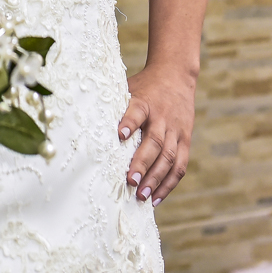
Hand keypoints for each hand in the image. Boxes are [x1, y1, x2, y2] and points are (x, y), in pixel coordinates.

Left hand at [118, 65, 196, 207]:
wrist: (176, 75)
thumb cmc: (143, 87)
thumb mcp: (128, 88)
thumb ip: (115, 107)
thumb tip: (86, 123)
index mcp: (144, 102)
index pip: (136, 111)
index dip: (128, 123)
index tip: (119, 135)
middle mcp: (162, 117)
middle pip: (154, 142)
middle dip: (142, 164)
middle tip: (131, 182)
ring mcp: (176, 130)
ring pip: (169, 157)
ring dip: (156, 179)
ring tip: (142, 197)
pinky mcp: (185, 139)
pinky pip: (180, 165)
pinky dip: (169, 183)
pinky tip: (156, 198)